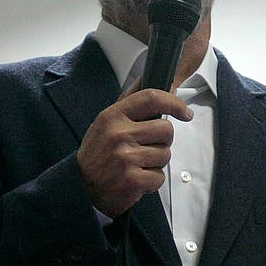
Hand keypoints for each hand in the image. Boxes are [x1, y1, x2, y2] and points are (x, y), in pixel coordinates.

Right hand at [77, 84, 192, 217]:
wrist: (80, 185)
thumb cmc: (98, 153)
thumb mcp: (106, 122)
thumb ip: (130, 102)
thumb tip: (151, 79)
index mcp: (113, 116)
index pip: (151, 98)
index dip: (174, 103)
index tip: (184, 111)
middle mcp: (119, 134)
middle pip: (166, 129)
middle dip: (163, 140)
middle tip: (149, 147)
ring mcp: (125, 158)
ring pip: (165, 154)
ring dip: (156, 162)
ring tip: (138, 165)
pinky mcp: (132, 179)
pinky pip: (159, 177)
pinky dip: (152, 181)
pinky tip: (137, 179)